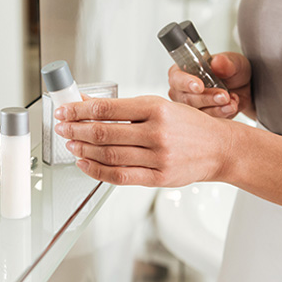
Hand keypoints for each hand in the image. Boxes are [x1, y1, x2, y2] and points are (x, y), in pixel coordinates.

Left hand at [53, 96, 235, 186]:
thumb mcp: (160, 106)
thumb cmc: (189, 126)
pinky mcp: (159, 177)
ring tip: (71, 145)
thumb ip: (124, 108)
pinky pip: (120, 176)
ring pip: (110, 155)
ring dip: (84, 150)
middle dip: (76, 130)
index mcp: (156, 108)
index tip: (64, 110)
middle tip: (61, 128)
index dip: (80, 110)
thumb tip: (88, 104)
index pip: (107, 109)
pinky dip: (98, 170)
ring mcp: (158, 157)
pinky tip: (85, 164)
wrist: (219, 148)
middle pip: (104, 133)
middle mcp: (157, 132)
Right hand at [167, 52, 253, 119]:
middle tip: (224, 96)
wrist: (244, 87)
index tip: (199, 87)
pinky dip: (223, 115)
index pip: (177, 78)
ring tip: (231, 102)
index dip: (187, 83)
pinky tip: (232, 106)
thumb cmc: (232, 71)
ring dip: (216, 109)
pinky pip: (208, 122)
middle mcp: (183, 91)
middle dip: (207, 98)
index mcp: (183, 71)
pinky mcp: (200, 120)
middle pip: (187, 100)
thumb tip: (217, 62)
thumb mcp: (233, 62)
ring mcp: (190, 108)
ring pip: (197, 113)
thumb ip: (225, 63)